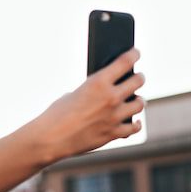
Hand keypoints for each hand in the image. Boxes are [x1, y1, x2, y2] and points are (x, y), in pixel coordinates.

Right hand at [36, 47, 145, 161]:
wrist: (51, 138)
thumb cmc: (56, 114)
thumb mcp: (74, 94)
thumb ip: (93, 91)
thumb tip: (107, 92)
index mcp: (98, 83)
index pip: (124, 62)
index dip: (134, 54)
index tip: (136, 53)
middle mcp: (110, 98)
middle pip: (138, 81)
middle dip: (138, 77)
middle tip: (137, 77)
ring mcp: (114, 116)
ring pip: (140, 104)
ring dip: (137, 100)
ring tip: (134, 100)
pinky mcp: (113, 133)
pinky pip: (134, 127)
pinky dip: (135, 123)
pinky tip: (134, 121)